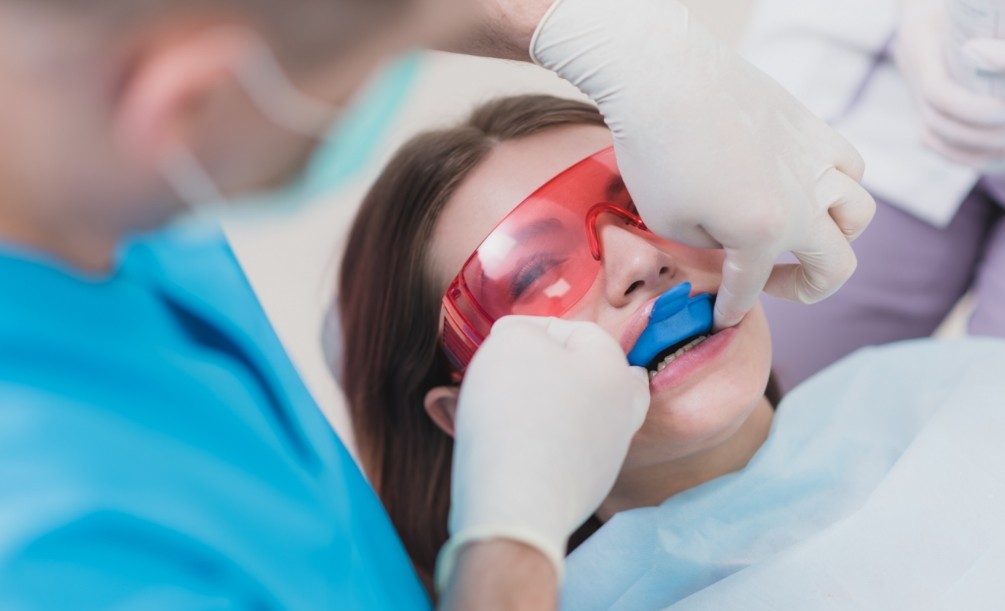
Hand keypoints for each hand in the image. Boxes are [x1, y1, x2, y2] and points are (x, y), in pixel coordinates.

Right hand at [436, 316, 649, 590]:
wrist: (516, 505)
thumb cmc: (515, 412)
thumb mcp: (511, 342)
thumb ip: (520, 330)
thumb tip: (521, 340)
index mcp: (614, 369)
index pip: (576, 330)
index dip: (531, 329)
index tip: (496, 341)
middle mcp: (622, 412)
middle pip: (589, 376)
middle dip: (546, 370)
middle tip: (510, 373)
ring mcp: (606, 455)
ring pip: (572, 416)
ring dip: (535, 407)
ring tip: (488, 408)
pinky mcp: (584, 490)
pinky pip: (557, 453)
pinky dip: (532, 444)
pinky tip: (499, 446)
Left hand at [531, 0, 874, 327]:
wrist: (663, 76)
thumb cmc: (656, 152)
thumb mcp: (668, 222)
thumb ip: (710, 247)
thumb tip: (729, 244)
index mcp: (763, 233)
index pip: (751, 287)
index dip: (731, 308)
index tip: (720, 319)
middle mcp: (803, 201)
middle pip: (837, 265)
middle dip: (807, 289)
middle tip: (773, 285)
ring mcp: (815, 160)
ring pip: (858, 212)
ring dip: (836, 236)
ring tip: (801, 236)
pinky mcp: (811, 126)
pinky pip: (849, 164)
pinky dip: (839, 185)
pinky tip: (807, 186)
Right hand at [895, 0, 1004, 170]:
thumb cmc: (968, 0)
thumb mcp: (973, 7)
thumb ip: (995, 38)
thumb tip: (986, 56)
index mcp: (918, 39)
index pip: (937, 92)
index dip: (971, 109)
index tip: (1003, 111)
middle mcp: (910, 67)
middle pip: (937, 121)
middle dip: (981, 135)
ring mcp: (914, 86)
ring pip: (933, 135)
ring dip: (974, 150)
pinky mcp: (924, 101)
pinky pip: (935, 138)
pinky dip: (964, 154)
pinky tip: (995, 159)